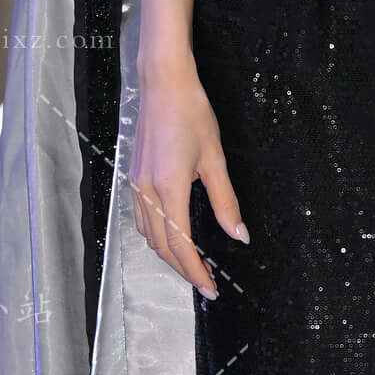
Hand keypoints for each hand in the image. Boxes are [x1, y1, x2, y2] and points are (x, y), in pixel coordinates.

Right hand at [131, 57, 244, 296]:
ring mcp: (137, 185)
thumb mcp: (215, 159)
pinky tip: (172, 237)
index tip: (210, 289)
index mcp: (168, 190)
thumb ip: (226, 202)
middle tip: (206, 284)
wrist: (163, 85)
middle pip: (162, 247)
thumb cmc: (192, 115)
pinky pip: (142, 219)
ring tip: (192, 265)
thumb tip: (240, 236)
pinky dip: (157, 236)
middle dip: (183, 269)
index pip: (181, 246)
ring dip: (169, 255)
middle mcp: (147, 192)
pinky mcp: (135, 177)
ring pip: (149, 235)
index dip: (195, 273)